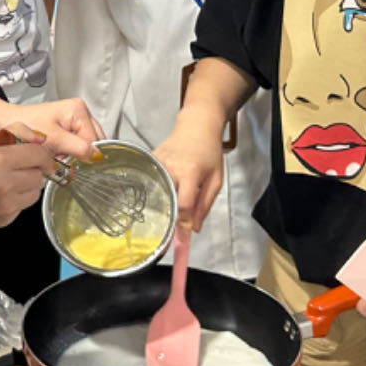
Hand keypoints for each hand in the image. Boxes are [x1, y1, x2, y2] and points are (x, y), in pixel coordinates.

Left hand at [0, 96, 101, 160]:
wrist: (3, 123)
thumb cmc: (25, 126)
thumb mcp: (54, 140)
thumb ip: (78, 148)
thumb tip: (97, 156)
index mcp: (79, 110)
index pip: (94, 140)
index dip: (82, 153)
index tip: (67, 158)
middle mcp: (78, 112)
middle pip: (90, 142)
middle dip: (77, 153)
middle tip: (59, 155)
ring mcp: (71, 120)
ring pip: (81, 146)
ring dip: (69, 154)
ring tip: (53, 153)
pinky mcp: (63, 128)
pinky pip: (72, 145)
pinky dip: (63, 152)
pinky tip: (52, 152)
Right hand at [0, 124, 55, 230]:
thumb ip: (13, 133)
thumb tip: (38, 137)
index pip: (39, 154)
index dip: (41, 152)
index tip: (37, 153)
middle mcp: (5, 185)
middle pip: (39, 174)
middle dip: (31, 169)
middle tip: (15, 167)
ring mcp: (6, 205)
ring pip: (35, 192)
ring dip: (27, 185)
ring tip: (7, 181)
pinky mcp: (5, 219)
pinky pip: (23, 206)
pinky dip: (17, 200)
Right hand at [155, 111, 225, 231]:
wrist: (196, 125)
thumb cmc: (210, 152)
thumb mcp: (216, 179)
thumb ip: (205, 205)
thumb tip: (194, 229)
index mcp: (190, 172)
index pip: (184, 203)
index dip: (183, 223)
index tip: (182, 240)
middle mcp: (170, 167)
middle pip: (165, 200)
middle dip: (168, 219)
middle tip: (168, 235)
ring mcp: (157, 163)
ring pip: (155, 193)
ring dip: (159, 207)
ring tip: (161, 218)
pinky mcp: (149, 160)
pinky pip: (150, 183)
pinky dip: (153, 193)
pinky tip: (155, 199)